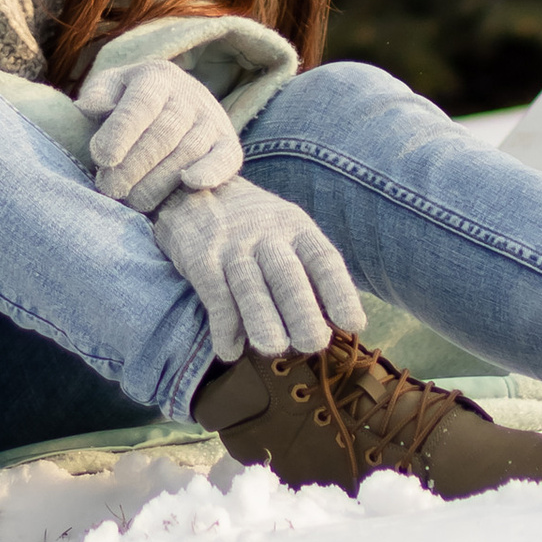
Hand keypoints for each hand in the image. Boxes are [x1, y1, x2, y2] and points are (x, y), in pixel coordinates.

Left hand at [79, 56, 242, 213]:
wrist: (173, 105)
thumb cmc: (128, 103)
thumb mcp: (110, 89)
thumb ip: (97, 96)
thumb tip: (92, 108)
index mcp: (156, 76)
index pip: (142, 103)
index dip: (122, 131)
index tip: (102, 158)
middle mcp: (189, 94)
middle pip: (165, 132)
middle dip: (135, 165)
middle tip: (110, 189)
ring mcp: (212, 119)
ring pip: (190, 150)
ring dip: (159, 180)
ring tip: (133, 201)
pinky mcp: (228, 144)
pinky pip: (226, 158)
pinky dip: (212, 172)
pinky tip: (191, 184)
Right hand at [150, 179, 365, 364]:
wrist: (187, 190)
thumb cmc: (249, 222)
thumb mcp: (283, 227)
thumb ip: (305, 267)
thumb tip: (332, 319)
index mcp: (296, 225)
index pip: (324, 258)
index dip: (340, 291)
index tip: (353, 323)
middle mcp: (266, 233)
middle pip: (288, 275)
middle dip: (302, 310)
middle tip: (314, 343)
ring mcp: (232, 246)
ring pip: (250, 287)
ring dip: (262, 320)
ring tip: (273, 348)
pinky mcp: (200, 259)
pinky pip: (215, 296)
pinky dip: (223, 327)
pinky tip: (230, 351)